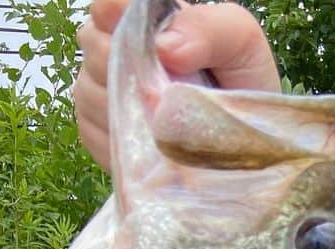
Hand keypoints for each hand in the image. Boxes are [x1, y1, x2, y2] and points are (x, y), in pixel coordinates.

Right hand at [73, 0, 280, 171]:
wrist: (246, 148)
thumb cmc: (243, 86)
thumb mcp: (240, 44)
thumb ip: (206, 29)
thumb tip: (163, 46)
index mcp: (145, 20)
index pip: (107, 5)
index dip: (118, 20)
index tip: (154, 50)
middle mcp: (115, 47)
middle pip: (94, 46)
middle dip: (131, 72)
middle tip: (170, 96)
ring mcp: (99, 88)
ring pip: (89, 91)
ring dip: (129, 112)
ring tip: (167, 125)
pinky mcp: (94, 129)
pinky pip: (91, 132)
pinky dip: (123, 143)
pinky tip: (151, 148)